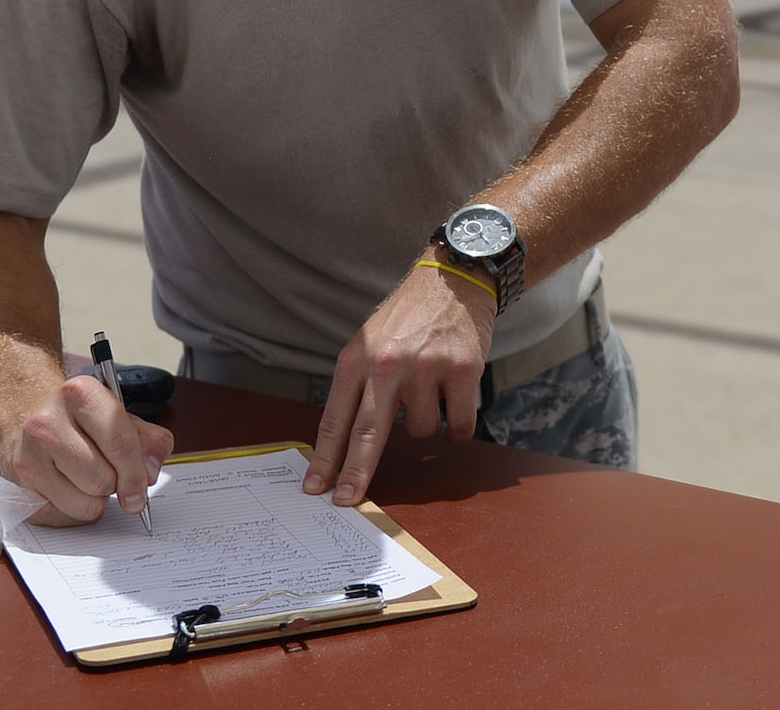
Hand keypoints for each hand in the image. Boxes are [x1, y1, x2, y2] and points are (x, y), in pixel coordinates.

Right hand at [0, 376, 174, 526]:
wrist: (25, 412)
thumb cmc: (77, 416)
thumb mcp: (119, 413)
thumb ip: (148, 439)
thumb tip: (150, 472)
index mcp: (81, 395)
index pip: (120, 444)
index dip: (137, 473)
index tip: (143, 489)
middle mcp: (48, 423)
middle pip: (102, 479)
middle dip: (116, 483)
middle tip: (113, 472)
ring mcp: (28, 456)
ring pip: (83, 503)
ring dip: (96, 498)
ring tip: (89, 476)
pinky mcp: (17, 485)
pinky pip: (62, 516)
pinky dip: (74, 508)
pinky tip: (69, 485)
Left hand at [303, 261, 496, 506]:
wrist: (455, 280)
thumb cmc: (409, 316)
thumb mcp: (368, 341)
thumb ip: (358, 385)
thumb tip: (347, 443)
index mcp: (357, 359)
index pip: (336, 419)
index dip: (325, 458)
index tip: (315, 487)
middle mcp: (388, 364)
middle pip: (367, 435)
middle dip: (355, 473)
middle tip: (347, 500)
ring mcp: (427, 368)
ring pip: (420, 431)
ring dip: (425, 422)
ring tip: (430, 389)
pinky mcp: (464, 371)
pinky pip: (457, 425)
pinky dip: (456, 428)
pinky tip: (454, 407)